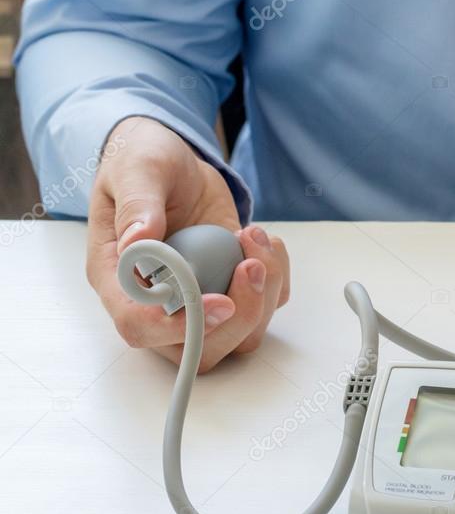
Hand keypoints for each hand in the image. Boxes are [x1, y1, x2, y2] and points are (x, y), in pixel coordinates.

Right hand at [87, 117, 289, 371]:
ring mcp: (199, 300)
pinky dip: (276, 277)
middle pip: (198, 350)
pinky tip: (262, 238)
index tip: (220, 301)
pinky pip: (266, 306)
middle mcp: (158, 303)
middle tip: (251, 262)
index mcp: (117, 278)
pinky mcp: (231, 287)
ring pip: (239, 336)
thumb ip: (137, 205)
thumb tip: (139, 242)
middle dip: (239, 315)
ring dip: (263, 294)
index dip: (179, 326)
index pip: (139, 326)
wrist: (175, 162)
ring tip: (255, 237)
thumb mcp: (136, 168)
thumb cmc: (143, 162)